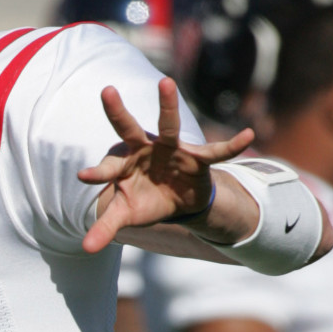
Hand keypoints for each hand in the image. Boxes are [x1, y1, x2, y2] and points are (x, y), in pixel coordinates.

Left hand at [78, 76, 253, 252]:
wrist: (176, 200)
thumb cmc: (144, 200)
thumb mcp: (126, 215)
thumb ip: (106, 227)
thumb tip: (87, 249)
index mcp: (123, 164)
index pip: (108, 167)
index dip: (98, 172)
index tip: (83, 176)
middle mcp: (144, 150)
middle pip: (128, 129)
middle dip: (117, 112)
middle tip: (106, 91)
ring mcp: (170, 150)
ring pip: (168, 126)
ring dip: (167, 105)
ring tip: (165, 82)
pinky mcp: (197, 157)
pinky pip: (216, 151)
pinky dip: (232, 145)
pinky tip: (249, 135)